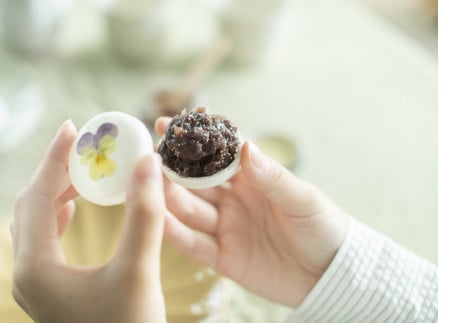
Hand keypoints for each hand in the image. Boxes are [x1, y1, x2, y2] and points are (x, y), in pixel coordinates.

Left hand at [11, 120, 166, 322]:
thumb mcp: (139, 269)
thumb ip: (144, 214)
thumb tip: (147, 162)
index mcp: (37, 266)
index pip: (37, 196)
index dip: (56, 158)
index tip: (72, 127)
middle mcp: (27, 273)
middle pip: (30, 206)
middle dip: (55, 171)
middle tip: (81, 144)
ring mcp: (36, 283)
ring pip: (35, 222)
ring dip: (57, 191)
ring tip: (83, 170)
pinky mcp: (50, 290)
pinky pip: (44, 239)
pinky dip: (58, 215)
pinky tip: (74, 208)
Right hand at [156, 117, 349, 307]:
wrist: (331, 275)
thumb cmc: (323, 228)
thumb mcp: (303, 200)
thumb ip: (273, 177)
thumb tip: (246, 147)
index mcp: (253, 180)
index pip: (217, 156)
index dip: (195, 141)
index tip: (169, 124)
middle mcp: (233, 201)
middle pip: (196, 183)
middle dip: (171, 168)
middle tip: (146, 155)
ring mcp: (226, 228)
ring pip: (190, 210)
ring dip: (168, 197)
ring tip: (144, 184)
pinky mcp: (223, 258)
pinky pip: (194, 245)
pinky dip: (174, 234)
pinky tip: (155, 221)